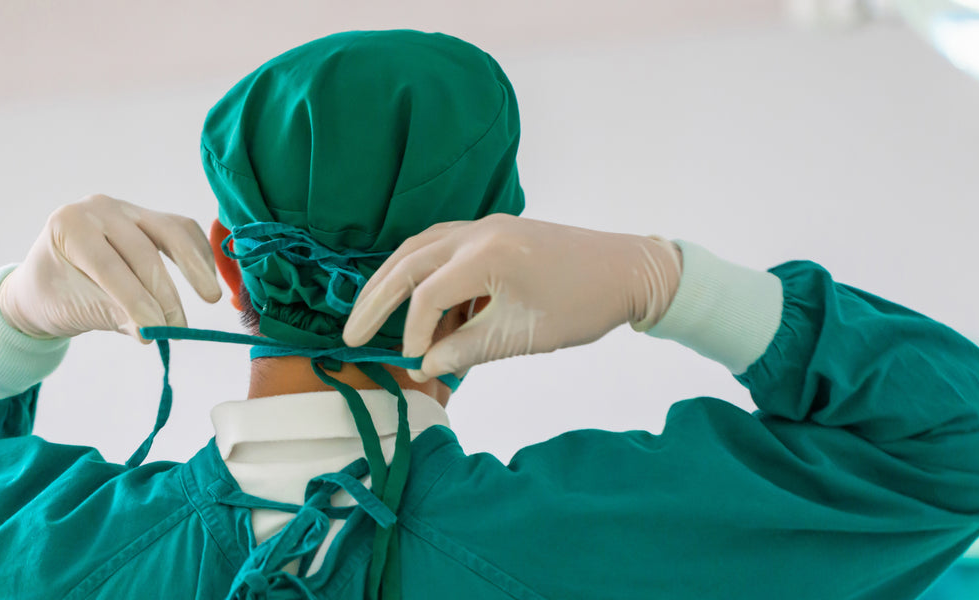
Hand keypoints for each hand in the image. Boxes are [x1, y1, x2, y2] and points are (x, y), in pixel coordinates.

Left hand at [0, 194, 222, 342]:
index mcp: (69, 225)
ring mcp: (127, 209)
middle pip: (143, 251)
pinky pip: (183, 230)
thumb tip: (152, 331)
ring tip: (211, 297)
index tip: (156, 331)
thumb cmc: (55, 294)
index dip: (135, 300)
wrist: (51, 280)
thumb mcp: (73, 306)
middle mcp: (99, 208)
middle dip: (164, 294)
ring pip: (172, 232)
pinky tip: (208, 279)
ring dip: (195, 266)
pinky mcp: (150, 217)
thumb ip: (111, 314)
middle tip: (178, 328)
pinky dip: (199, 254)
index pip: (109, 265)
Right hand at [343, 214, 681, 379]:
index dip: (413, 332)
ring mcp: (486, 226)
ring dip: (393, 282)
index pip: (426, 293)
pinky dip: (424, 275)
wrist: (628, 270)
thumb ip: (468, 349)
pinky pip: (443, 249)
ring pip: (420, 250)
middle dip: (376, 301)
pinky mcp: (495, 232)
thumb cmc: (582, 304)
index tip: (413, 363)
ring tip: (371, 316)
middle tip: (350, 337)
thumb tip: (424, 365)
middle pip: (408, 262)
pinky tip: (421, 306)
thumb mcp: (524, 335)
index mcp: (488, 253)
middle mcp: (479, 231)